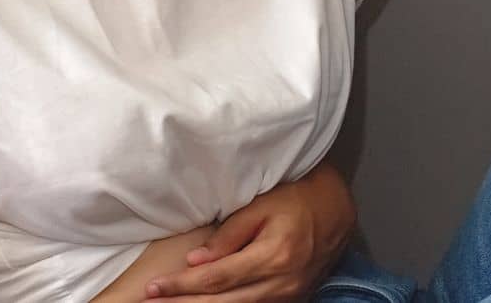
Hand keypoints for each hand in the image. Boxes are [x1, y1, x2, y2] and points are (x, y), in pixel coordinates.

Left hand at [142, 163, 354, 300]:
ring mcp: (289, 295)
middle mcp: (282, 282)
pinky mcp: (291, 298)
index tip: (155, 287)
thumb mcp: (260, 205)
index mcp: (274, 255)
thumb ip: (228, 235)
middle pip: (224, 302)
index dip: (183, 285)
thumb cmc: (295, 198)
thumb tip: (196, 262)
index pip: (218, 278)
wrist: (335, 209)